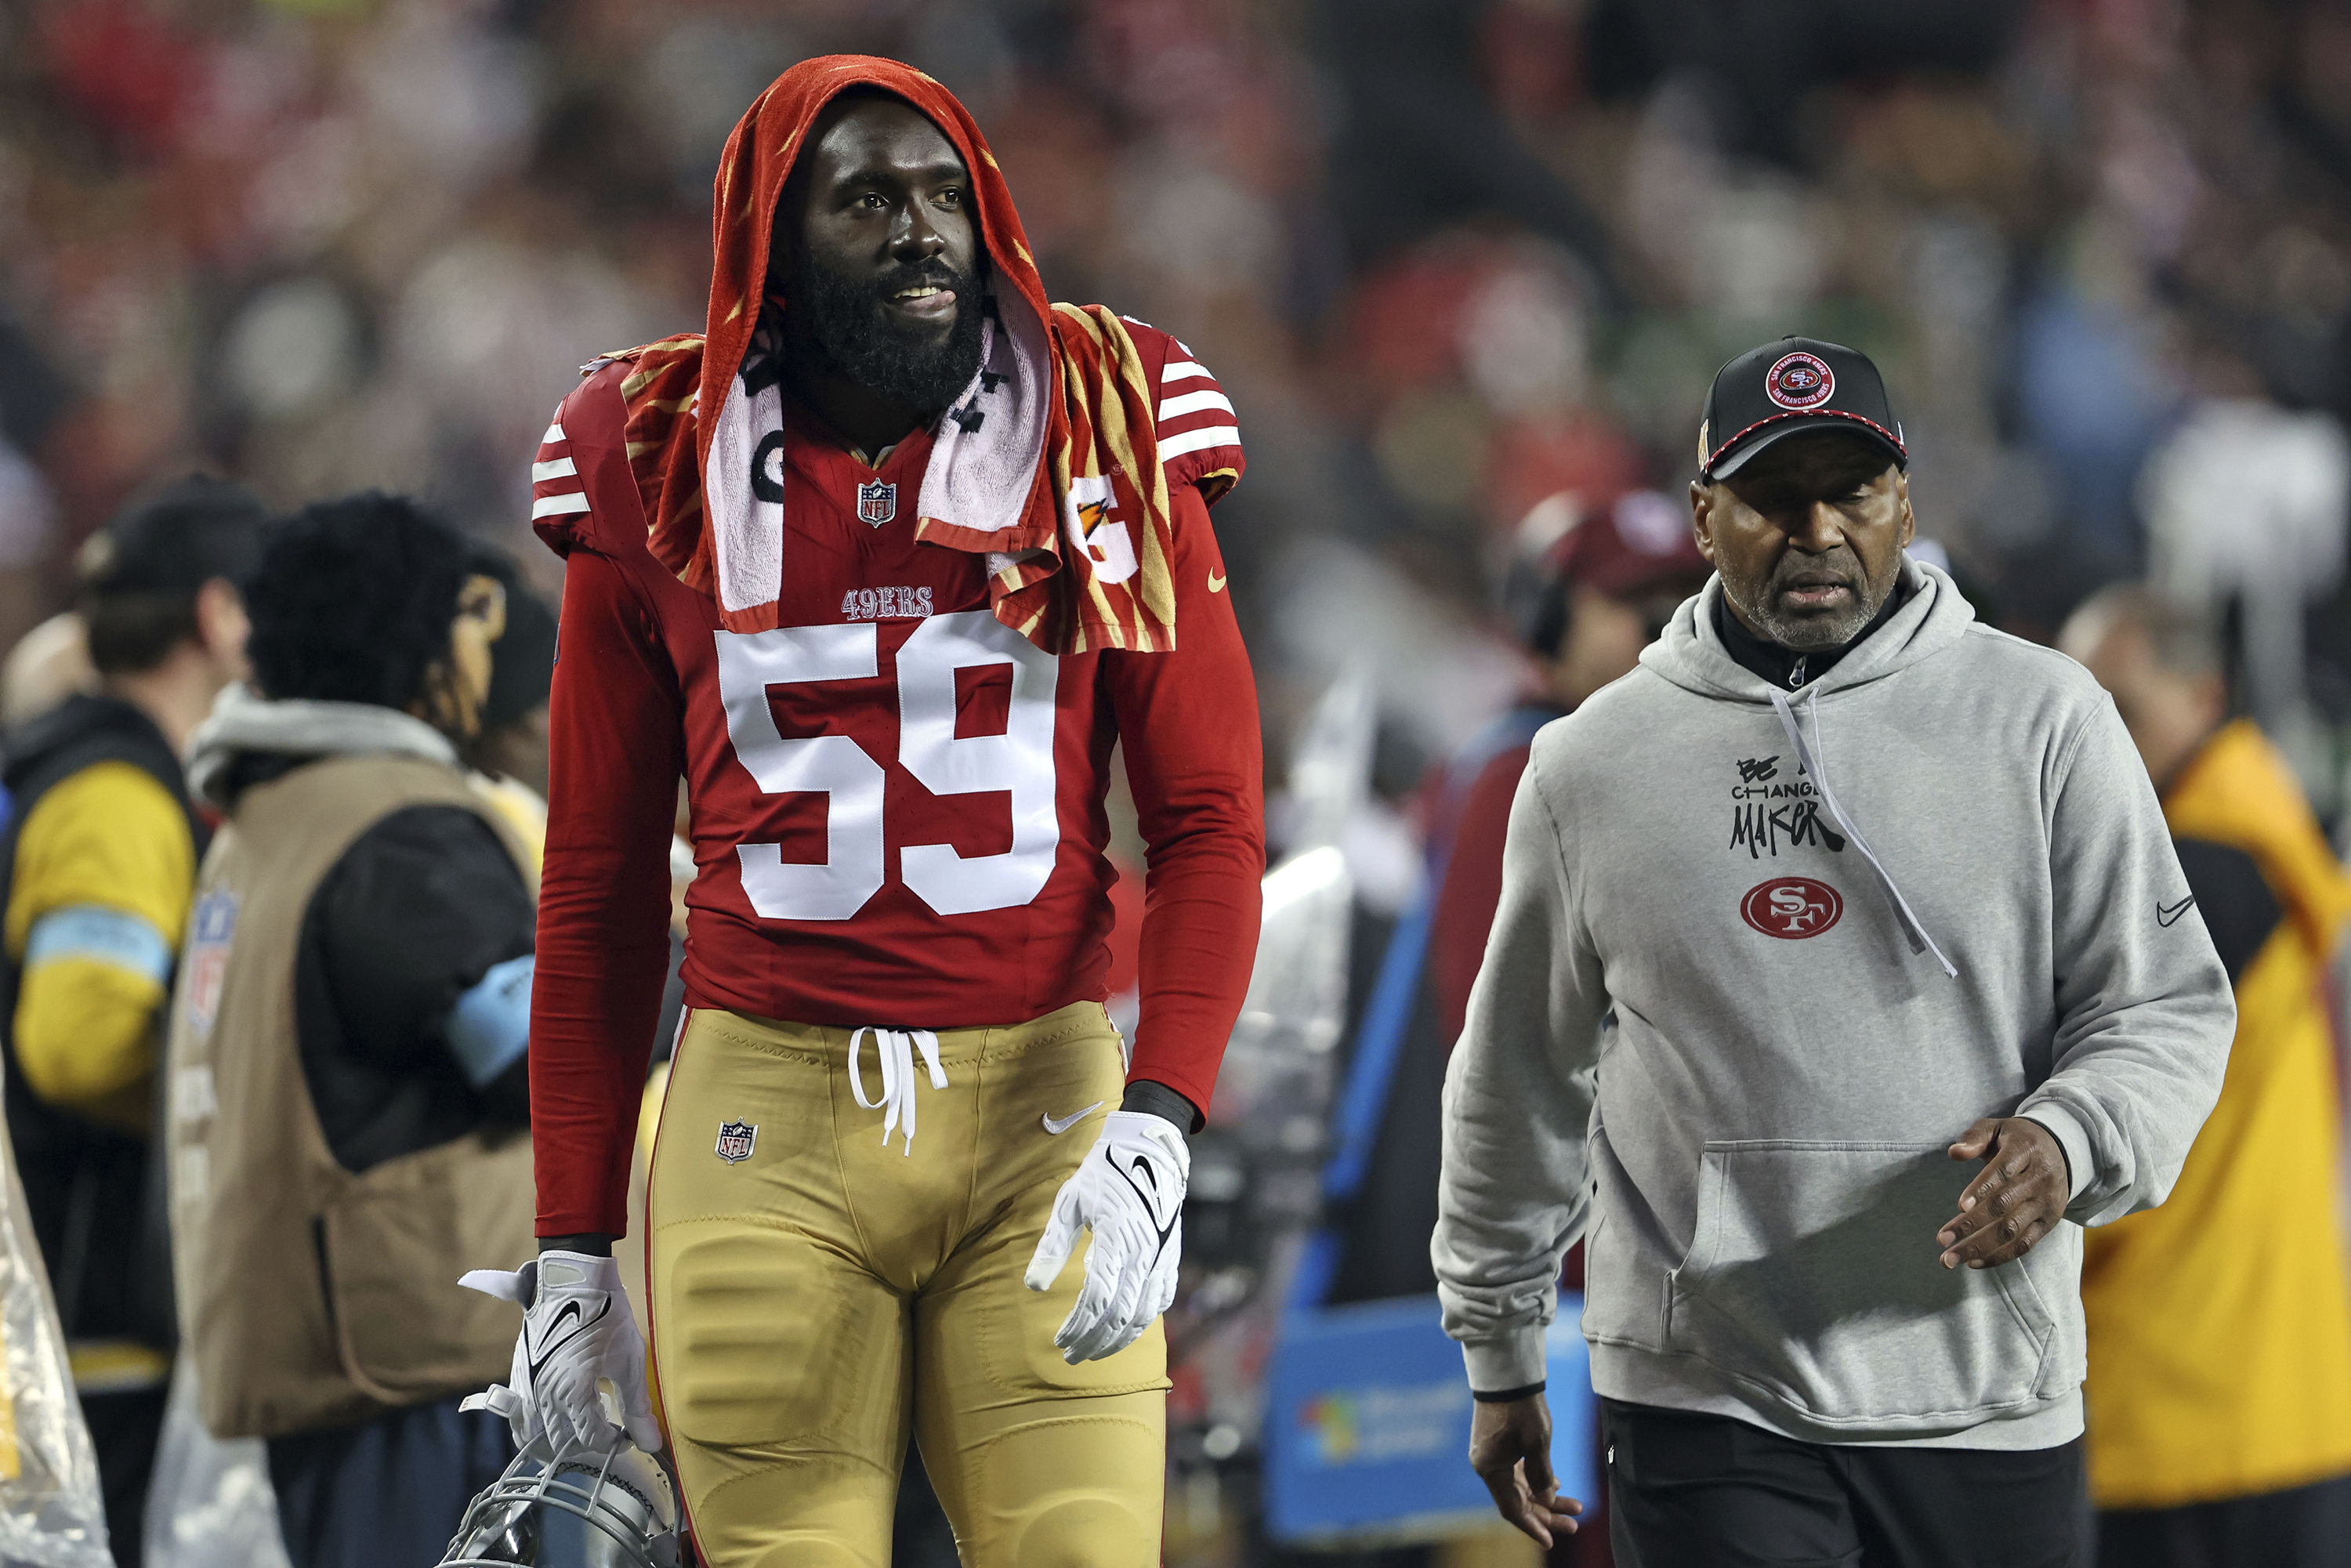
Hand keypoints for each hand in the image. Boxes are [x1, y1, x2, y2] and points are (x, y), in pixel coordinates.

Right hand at [458, 1251, 663, 1456]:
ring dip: (555, 1443)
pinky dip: (533, 1429)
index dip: (612, 1441)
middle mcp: (544, 1395)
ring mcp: (526, 1386)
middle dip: (585, 1444)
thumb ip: (636, 1407)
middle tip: (604, 1432)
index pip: (591, 1438)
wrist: (573, 1279)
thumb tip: (651, 1443)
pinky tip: (553, 1421)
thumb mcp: (630, 1361)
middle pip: (561, 1443)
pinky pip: (518, 1417)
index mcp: (573, 1393)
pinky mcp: (518, 1375)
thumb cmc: (607, 1316)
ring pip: (532, 1437)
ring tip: (577, 1432)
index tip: (624, 1432)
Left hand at [1022, 1110, 1187, 1362]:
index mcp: (1115, 1238)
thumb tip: (1032, 1286)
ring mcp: (1162, 1255)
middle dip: (1094, 1342)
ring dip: (1118, 1339)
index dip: (1077, 1327)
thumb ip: (1052, 1245)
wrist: (1150, 1150)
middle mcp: (1143, 1252)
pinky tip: (1127, 1329)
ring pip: (1143, 1313)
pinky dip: (1145, 1319)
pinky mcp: (1171, 1255)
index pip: (1096, 1299)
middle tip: (1071, 1357)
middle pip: (1119, 1315)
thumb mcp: (1069, 1202)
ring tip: (1095, 1352)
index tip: (1058, 1342)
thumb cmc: (1104, 1173)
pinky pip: (1162, 1298)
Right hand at [1469, 1393, 1582, 1546]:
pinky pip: (1518, 1472)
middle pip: (1518, 1500)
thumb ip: (1542, 1476)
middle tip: (1575, 1523)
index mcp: (1490, 1468)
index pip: (1512, 1509)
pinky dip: (1537, 1480)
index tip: (1552, 1541)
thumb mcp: (1537, 1444)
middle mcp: (1487, 1465)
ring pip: (1521, 1486)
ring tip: (1575, 1505)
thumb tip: (1546, 1501)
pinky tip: (1556, 1484)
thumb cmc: (1521, 1408)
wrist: (1508, 1374)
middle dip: (1547, 1513)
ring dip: (1546, 1497)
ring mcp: (1492, 1454)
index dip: (1533, 1527)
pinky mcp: (1498, 1444)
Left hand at [1938, 1117, 2068, 1269]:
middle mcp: (2041, 1179)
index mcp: (2026, 1151)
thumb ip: (1974, 1137)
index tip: (1959, 1206)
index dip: (1981, 1188)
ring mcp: (2047, 1204)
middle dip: (1971, 1225)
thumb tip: (1954, 1152)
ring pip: (2013, 1231)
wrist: (2061, 1151)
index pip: (2003, 1171)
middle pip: (2004, 1206)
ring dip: (1980, 1247)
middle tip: (1942, 1239)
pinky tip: (1973, 1262)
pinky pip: (2025, 1245)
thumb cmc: (2017, 1140)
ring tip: (1950, 1258)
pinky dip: (1999, 1256)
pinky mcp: (2049, 1223)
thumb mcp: (1997, 1128)